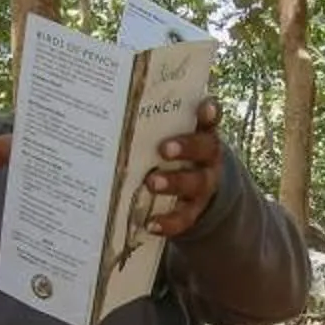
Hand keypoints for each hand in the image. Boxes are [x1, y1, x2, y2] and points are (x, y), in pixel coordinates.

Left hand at [141, 101, 224, 237]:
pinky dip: (168, 222)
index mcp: (203, 135)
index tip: (205, 108)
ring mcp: (203, 187)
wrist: (199, 193)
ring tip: (152, 182)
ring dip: (173, 183)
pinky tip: (150, 223)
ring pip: (194, 184)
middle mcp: (207, 159)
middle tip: (163, 148)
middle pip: (203, 150)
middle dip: (185, 148)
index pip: (210, 120)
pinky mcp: (194, 213)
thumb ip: (157, 125)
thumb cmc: (176, 157)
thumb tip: (114, 101)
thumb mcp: (173, 139)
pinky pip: (184, 219)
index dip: (210, 113)